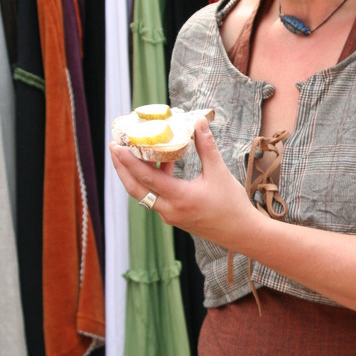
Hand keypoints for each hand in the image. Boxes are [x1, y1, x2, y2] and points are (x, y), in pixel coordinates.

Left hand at [109, 118, 258, 248]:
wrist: (241, 232)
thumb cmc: (232, 205)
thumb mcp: (220, 173)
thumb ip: (207, 147)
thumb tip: (199, 122)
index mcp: (180, 198)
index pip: (146, 178)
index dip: (128, 161)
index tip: (116, 146)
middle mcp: (169, 210)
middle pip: (135, 189)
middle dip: (121, 168)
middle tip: (114, 148)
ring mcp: (170, 215)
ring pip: (144, 194)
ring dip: (137, 174)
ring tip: (136, 152)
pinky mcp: (174, 217)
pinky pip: (155, 197)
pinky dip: (152, 181)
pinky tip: (162, 164)